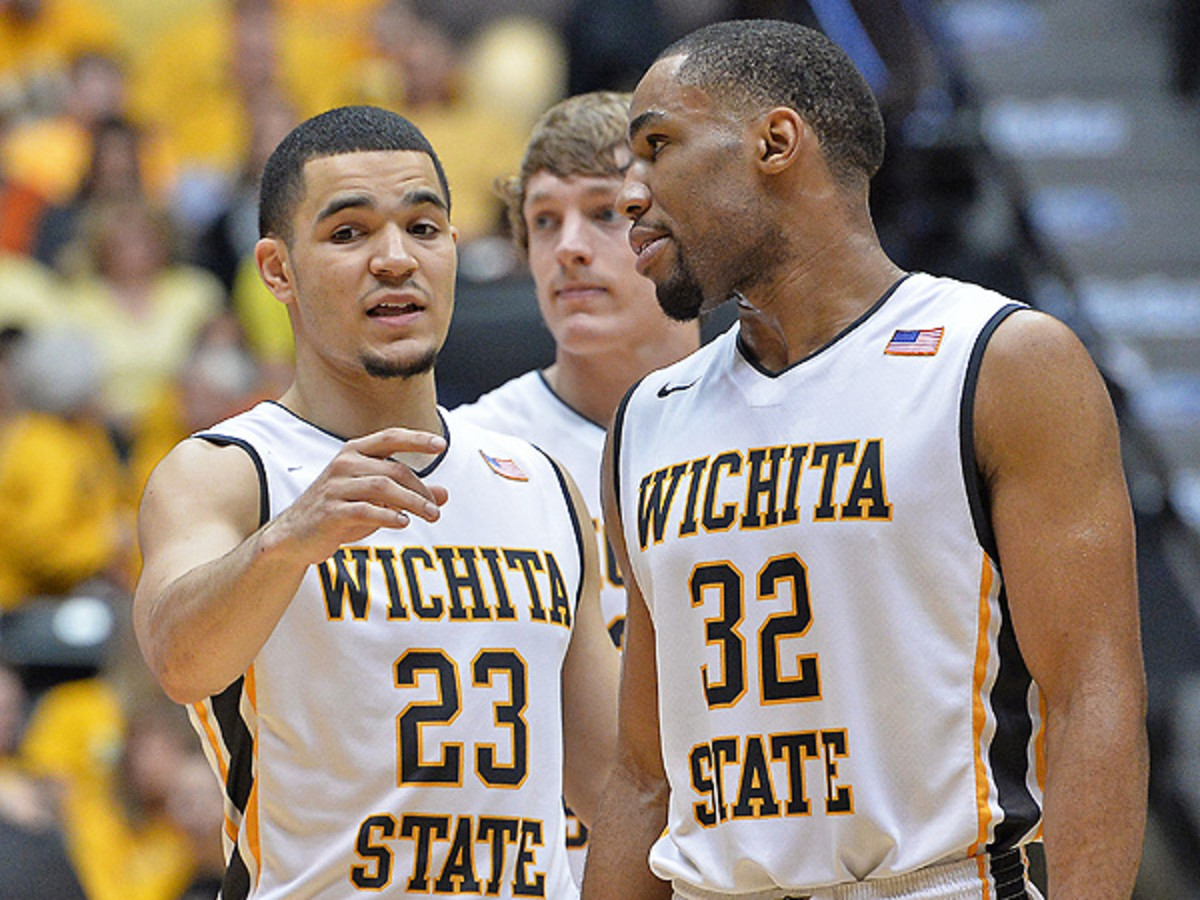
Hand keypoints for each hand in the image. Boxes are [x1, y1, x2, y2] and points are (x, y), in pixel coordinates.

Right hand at [264, 427, 449, 564]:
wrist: (294, 537)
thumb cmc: (340, 512)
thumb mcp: (376, 501)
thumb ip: (409, 494)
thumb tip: (446, 494)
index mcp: (354, 452)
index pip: (390, 437)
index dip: (416, 439)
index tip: (441, 444)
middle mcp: (344, 464)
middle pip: (393, 470)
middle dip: (420, 490)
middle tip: (436, 510)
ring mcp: (335, 487)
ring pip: (383, 487)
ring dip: (412, 502)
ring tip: (431, 516)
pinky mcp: (330, 511)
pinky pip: (366, 510)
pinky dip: (388, 516)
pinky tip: (403, 523)